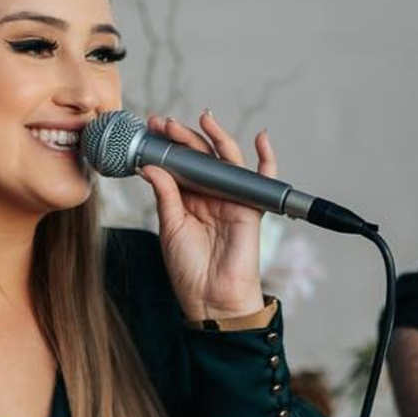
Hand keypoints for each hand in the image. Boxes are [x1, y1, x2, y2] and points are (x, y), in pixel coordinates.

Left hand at [139, 109, 270, 321]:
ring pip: (227, 160)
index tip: (151, 128)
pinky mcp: (251, 208)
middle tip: (166, 123)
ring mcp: (231, 199)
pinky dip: (267, 159)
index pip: (178, 163)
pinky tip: (262, 138)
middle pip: (200, 156)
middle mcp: (209, 195)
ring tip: (203, 119)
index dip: (166, 144)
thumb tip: (151, 165)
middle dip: (184, 136)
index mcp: (187, 199)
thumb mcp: (170, 227)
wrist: (211, 298)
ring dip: (217, 137)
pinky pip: (262, 179)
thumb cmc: (189, 268)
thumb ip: (166, 194)